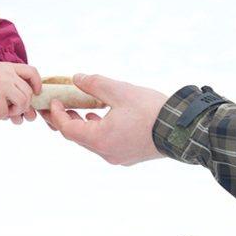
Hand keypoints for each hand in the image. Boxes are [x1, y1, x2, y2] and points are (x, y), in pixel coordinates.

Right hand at [0, 62, 41, 122]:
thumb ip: (9, 82)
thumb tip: (22, 105)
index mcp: (11, 68)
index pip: (31, 72)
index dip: (37, 83)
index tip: (36, 93)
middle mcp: (9, 75)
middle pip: (28, 92)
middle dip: (25, 106)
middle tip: (17, 112)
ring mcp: (3, 85)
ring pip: (22, 102)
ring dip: (16, 112)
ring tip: (7, 114)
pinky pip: (5, 111)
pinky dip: (1, 116)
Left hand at [44, 73, 167, 165]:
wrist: (181, 129)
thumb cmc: (151, 110)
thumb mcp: (120, 91)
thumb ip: (95, 84)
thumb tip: (76, 78)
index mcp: (100, 139)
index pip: (68, 130)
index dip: (58, 115)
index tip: (54, 101)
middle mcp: (106, 153)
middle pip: (78, 138)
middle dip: (68, 120)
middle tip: (61, 104)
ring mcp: (118, 157)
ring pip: (92, 142)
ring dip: (84, 126)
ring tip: (81, 108)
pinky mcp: (129, 156)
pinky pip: (106, 144)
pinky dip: (98, 131)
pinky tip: (102, 117)